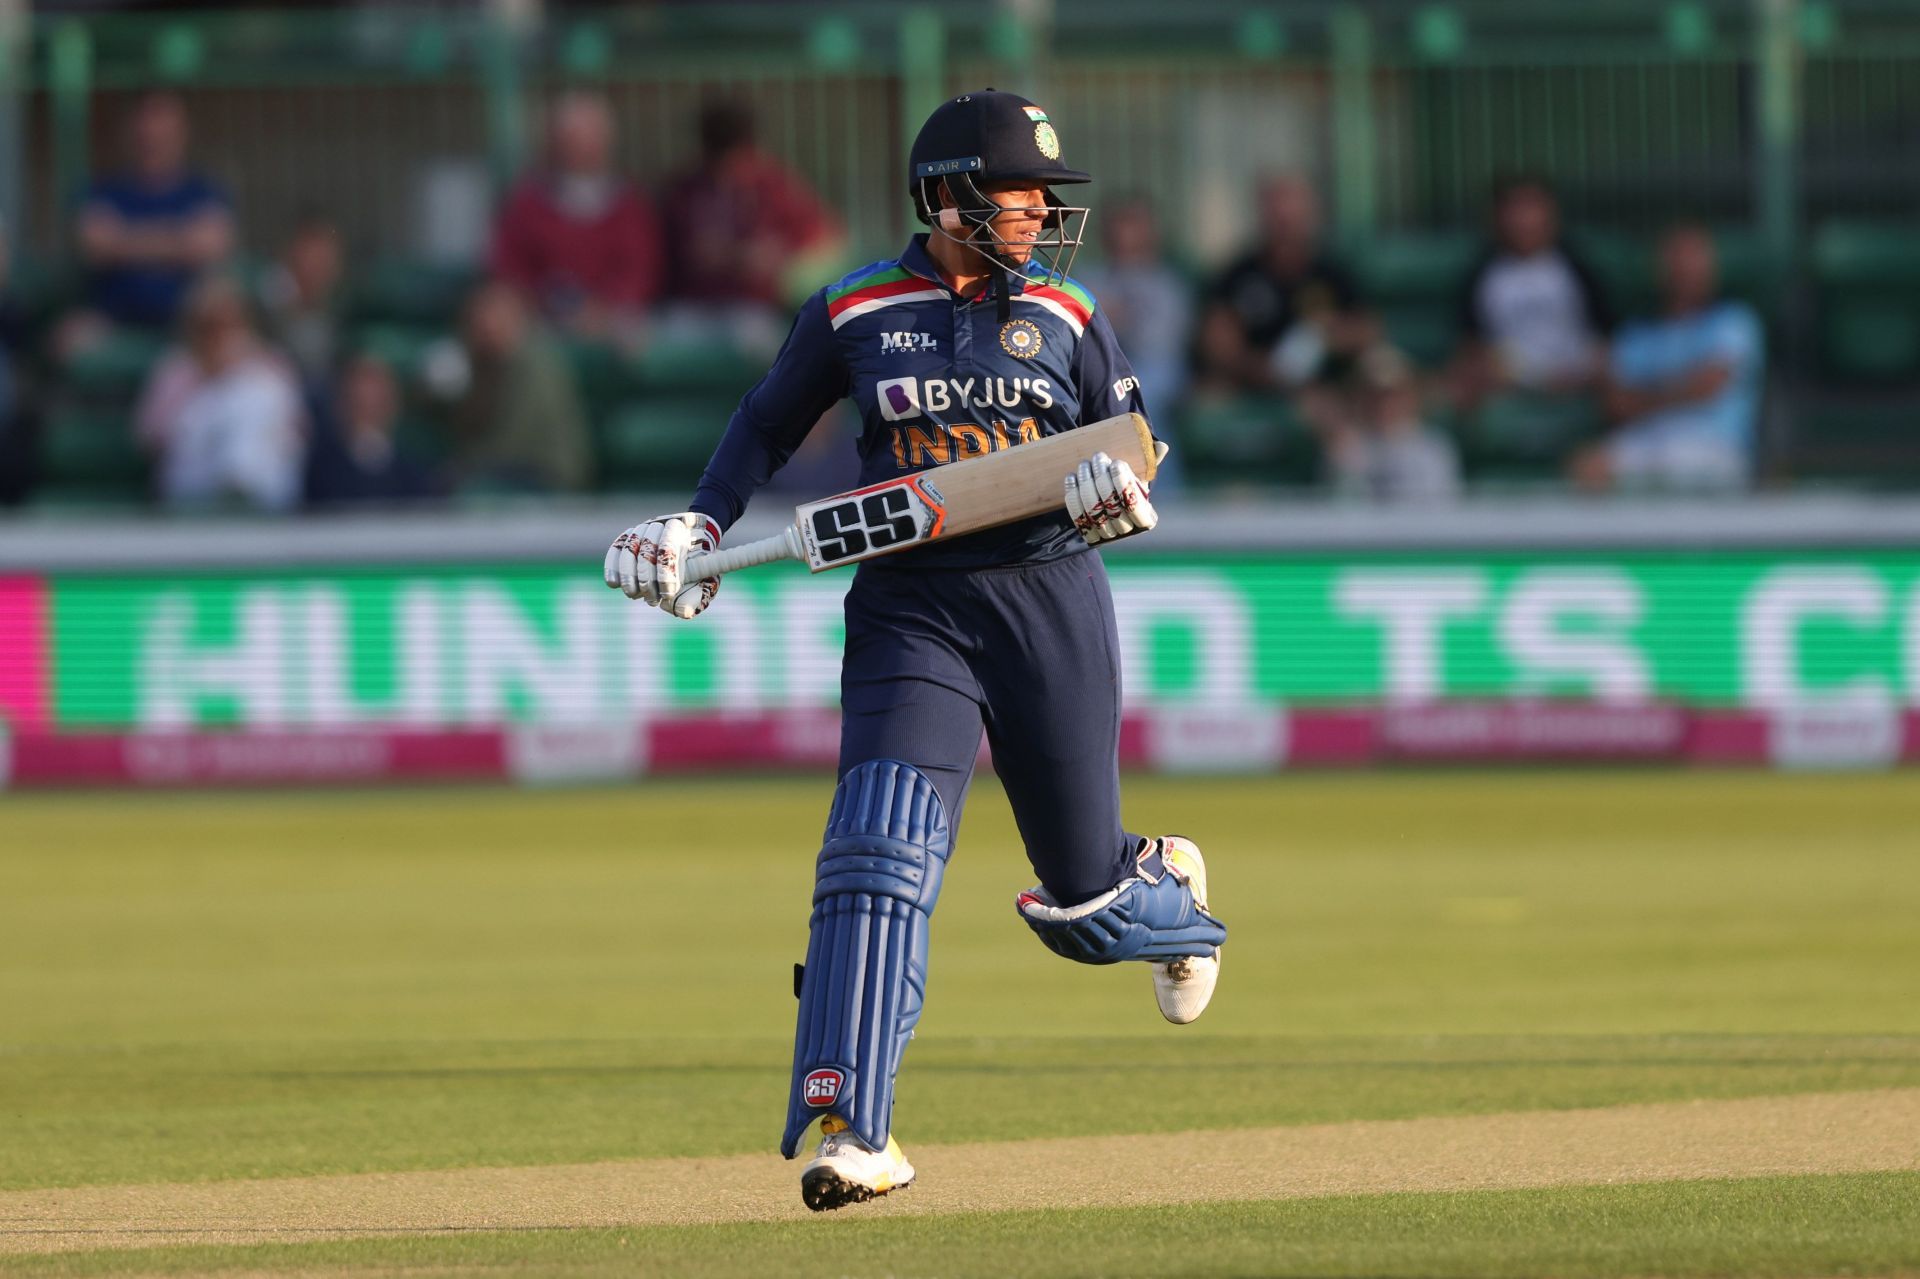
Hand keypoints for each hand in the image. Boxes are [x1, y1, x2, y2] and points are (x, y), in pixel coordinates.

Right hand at [603, 511, 722, 618]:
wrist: (691, 542)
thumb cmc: (698, 564)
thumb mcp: (705, 576)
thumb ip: (698, 593)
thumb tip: (683, 611)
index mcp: (681, 528)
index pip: (668, 547)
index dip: (665, 573)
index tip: (667, 594)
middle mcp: (659, 524)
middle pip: (646, 548)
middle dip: (646, 578)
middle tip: (652, 600)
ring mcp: (643, 529)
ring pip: (628, 549)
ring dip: (629, 576)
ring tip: (634, 595)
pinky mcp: (629, 537)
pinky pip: (616, 550)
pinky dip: (612, 567)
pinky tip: (614, 584)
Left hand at [1065, 446, 1163, 544]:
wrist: (1108, 499)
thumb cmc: (1129, 483)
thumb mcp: (1143, 472)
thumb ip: (1152, 459)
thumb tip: (1161, 447)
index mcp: (1147, 517)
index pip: (1134, 504)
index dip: (1123, 483)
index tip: (1116, 462)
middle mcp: (1127, 530)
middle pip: (1111, 505)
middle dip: (1102, 478)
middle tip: (1098, 457)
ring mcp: (1106, 535)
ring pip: (1092, 509)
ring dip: (1086, 483)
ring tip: (1084, 464)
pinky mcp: (1087, 533)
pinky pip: (1077, 515)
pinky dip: (1073, 495)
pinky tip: (1071, 477)